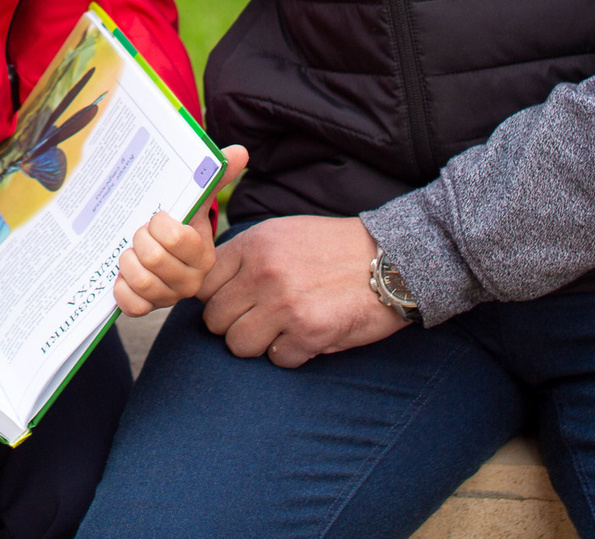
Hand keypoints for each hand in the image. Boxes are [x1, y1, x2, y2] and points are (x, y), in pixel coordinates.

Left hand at [115, 145, 246, 314]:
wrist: (159, 251)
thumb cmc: (177, 223)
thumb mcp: (195, 201)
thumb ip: (215, 176)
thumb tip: (239, 151)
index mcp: (203, 254)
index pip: (173, 238)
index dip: (158, 224)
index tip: (157, 217)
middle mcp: (191, 280)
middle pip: (154, 259)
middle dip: (140, 240)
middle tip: (140, 233)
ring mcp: (169, 297)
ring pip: (141, 281)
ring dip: (128, 261)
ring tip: (130, 252)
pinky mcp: (147, 308)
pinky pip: (131, 305)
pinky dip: (121, 288)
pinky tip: (123, 275)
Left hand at [198, 214, 406, 367]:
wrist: (392, 258)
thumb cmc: (334, 247)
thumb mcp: (283, 234)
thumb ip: (245, 257)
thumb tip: (210, 290)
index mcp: (254, 245)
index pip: (202, 285)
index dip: (215, 298)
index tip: (232, 301)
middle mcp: (264, 273)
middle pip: (214, 320)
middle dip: (233, 324)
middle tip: (259, 319)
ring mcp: (285, 305)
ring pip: (238, 344)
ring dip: (258, 343)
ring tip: (282, 329)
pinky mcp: (310, 333)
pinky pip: (277, 359)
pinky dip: (291, 353)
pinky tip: (308, 335)